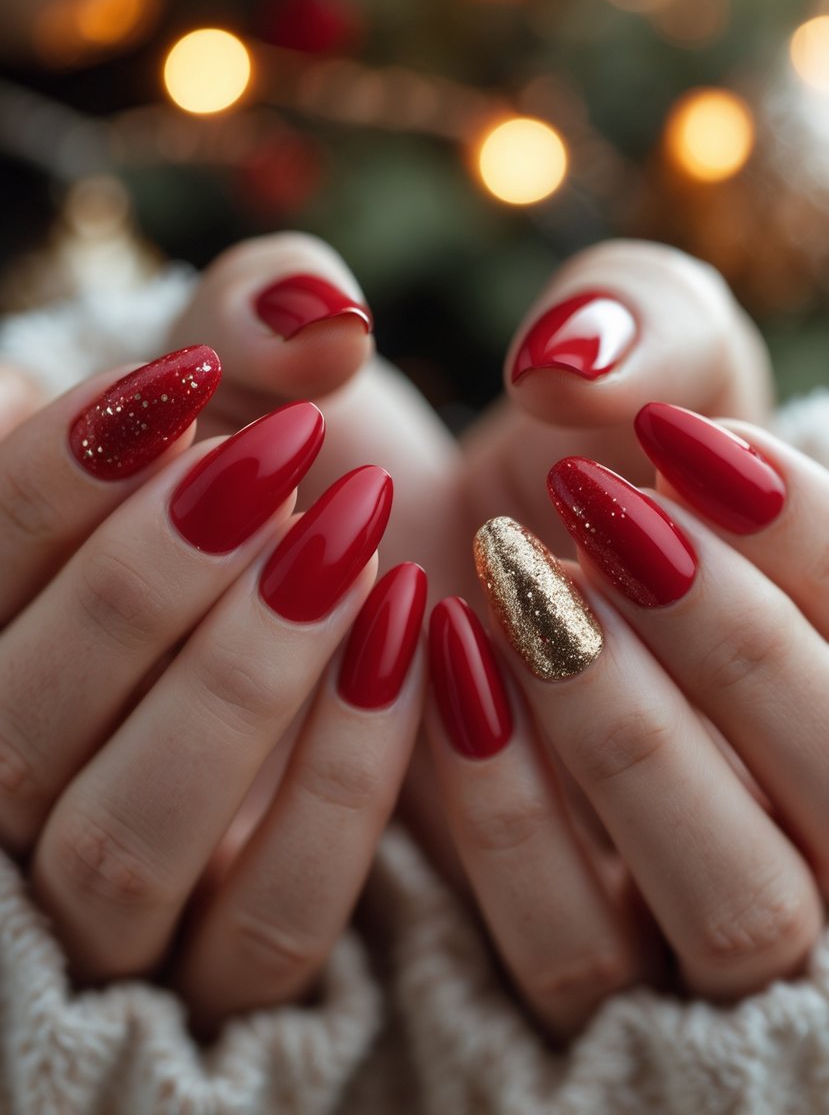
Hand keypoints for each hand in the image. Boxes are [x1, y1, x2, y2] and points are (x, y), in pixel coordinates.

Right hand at [0, 352, 424, 1034]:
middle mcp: (21, 778)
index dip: (52, 478)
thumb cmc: (310, 470)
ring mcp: (122, 894)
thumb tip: (305, 319)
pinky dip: (340, 788)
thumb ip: (256, 310)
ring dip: (235, 689)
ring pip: (123, 844)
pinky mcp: (239, 956)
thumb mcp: (265, 370)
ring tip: (342, 556)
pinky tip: (411, 645)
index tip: (184, 385)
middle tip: (278, 472)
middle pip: (17, 730)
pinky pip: (269, 923)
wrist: (405, 578)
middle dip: (145, 589)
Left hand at [425, 408, 828, 1038]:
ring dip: (633, 743)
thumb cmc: (569, 457)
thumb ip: (643, 321)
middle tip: (605, 523)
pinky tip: (450, 668)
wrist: (447, 564)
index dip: (810, 539)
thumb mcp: (628, 353)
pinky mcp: (574, 952)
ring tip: (525, 595)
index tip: (681, 448)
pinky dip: (512, 817)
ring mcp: (701, 907)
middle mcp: (811, 810)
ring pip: (742, 909)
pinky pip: (573, 952)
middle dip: (732, 648)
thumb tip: (580, 363)